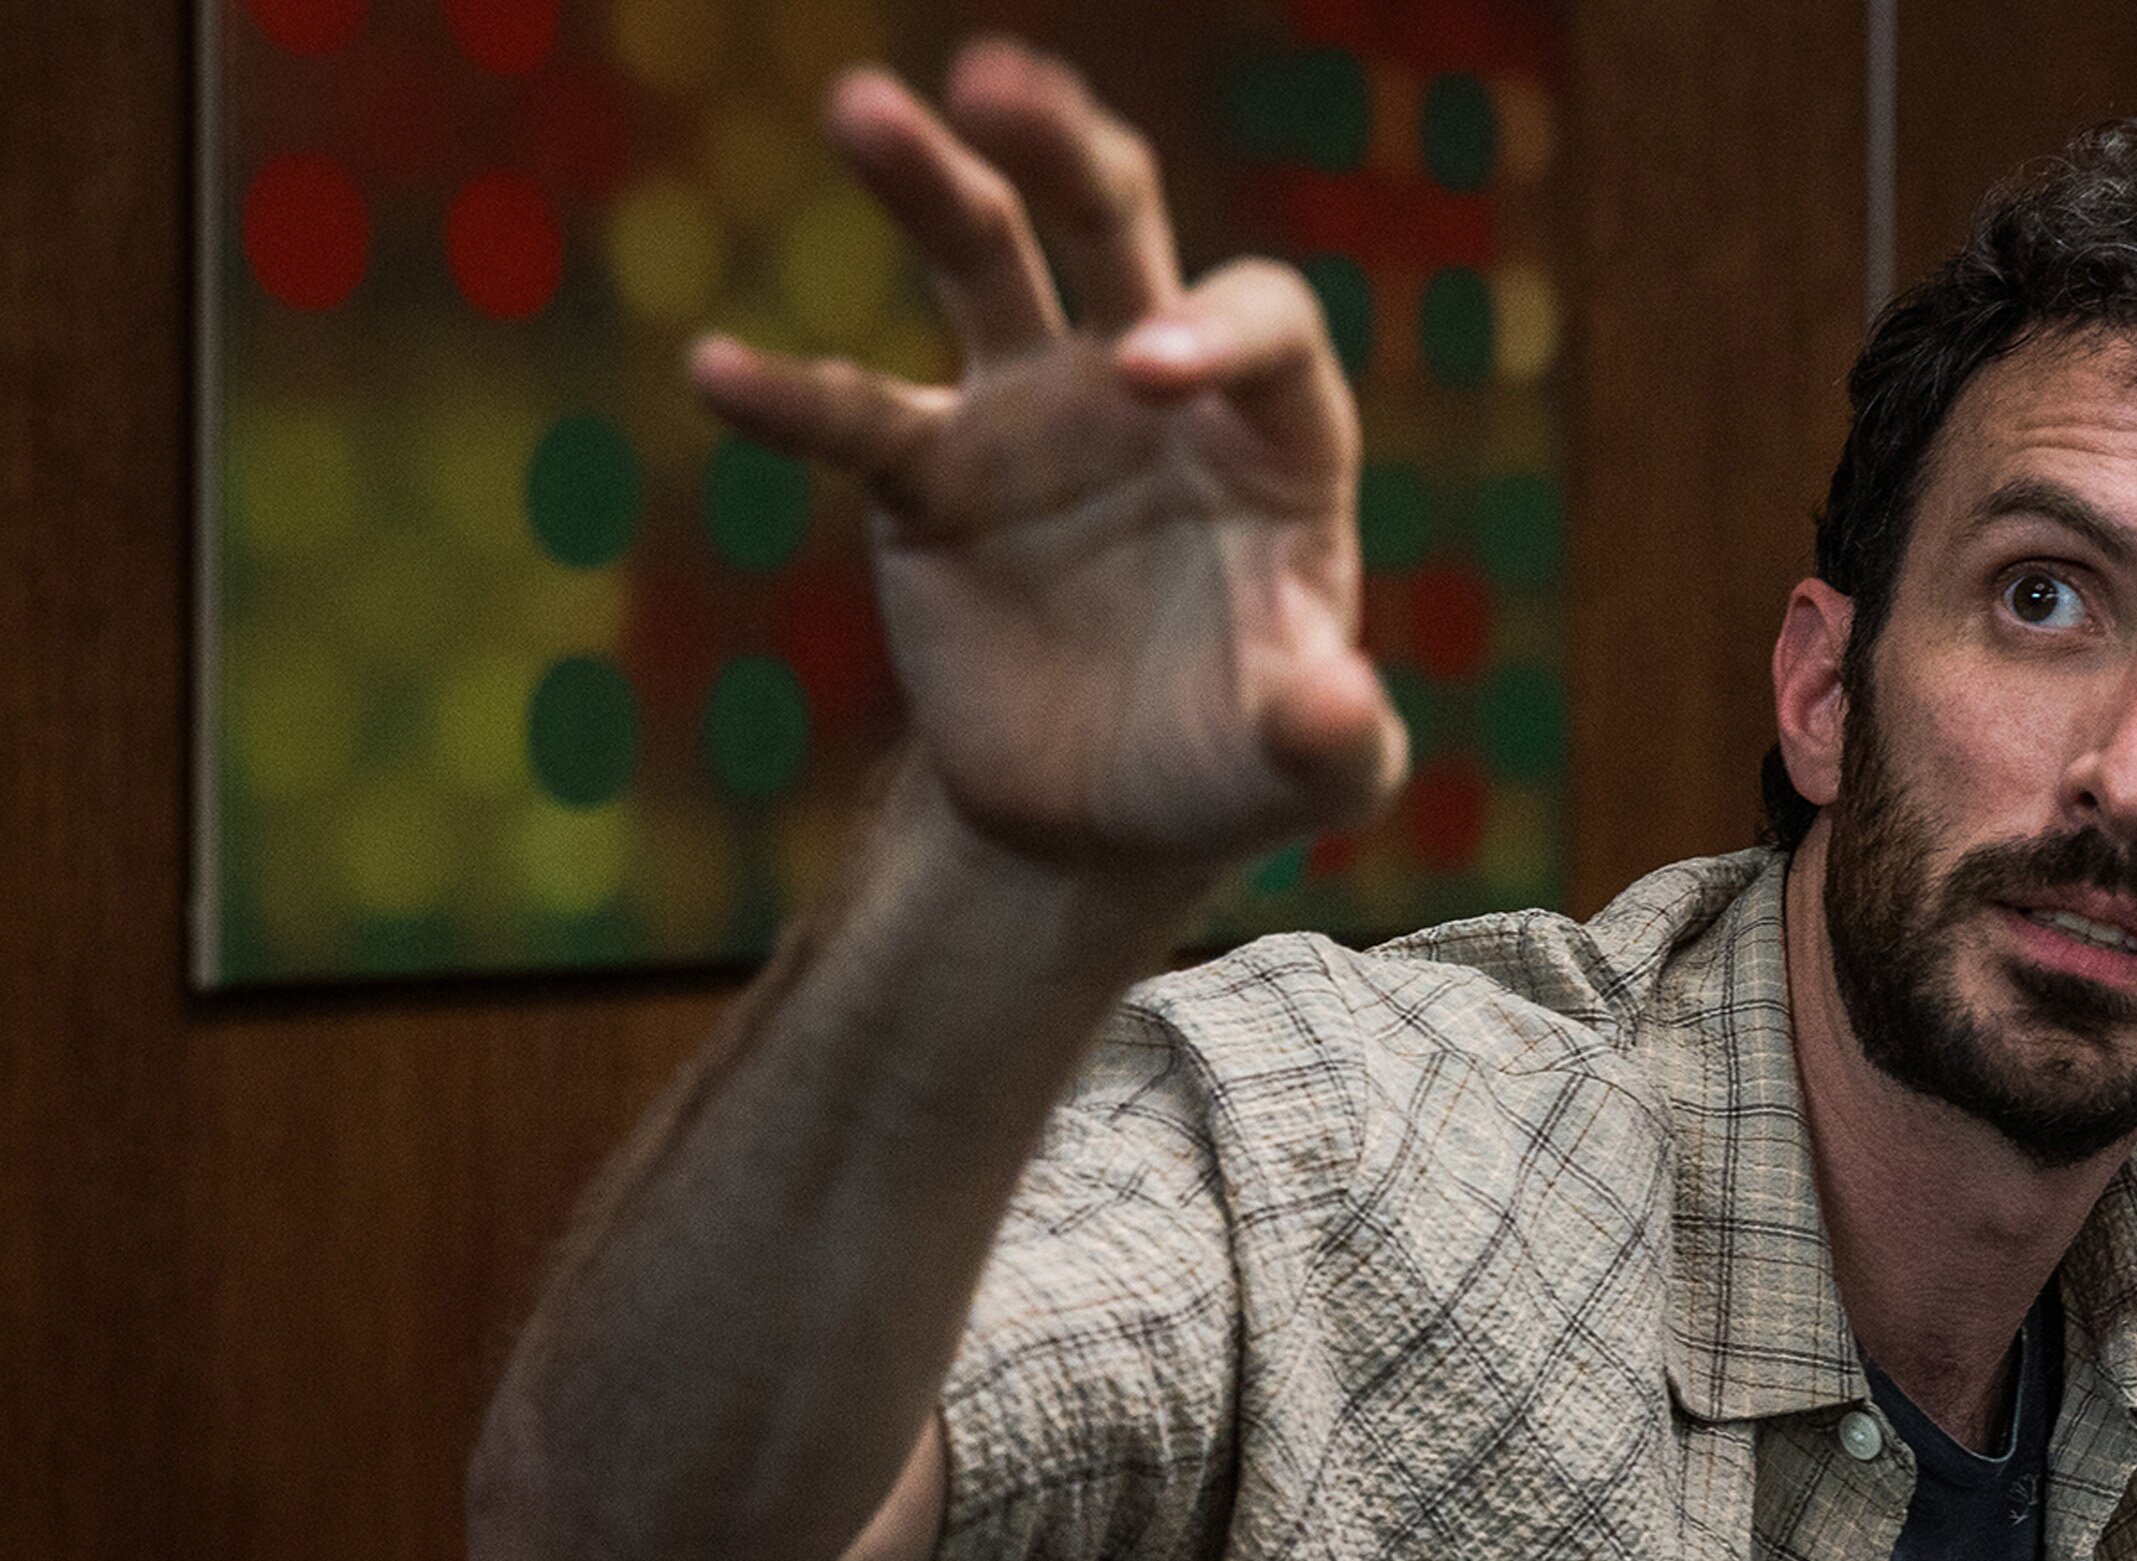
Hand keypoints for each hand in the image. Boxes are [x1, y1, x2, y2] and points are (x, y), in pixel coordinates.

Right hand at [689, 40, 1405, 882]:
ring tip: (863, 106)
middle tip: (1003, 82)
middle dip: (1068, 148)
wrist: (1103, 824)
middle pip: (1116, 227)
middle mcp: (1154, 388)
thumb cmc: (1235, 768)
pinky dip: (788, 396)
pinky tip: (718, 372)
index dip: (1217, 326)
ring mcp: (1034, 414)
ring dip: (929, 179)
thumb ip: (1338, 739)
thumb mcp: (1316, 776)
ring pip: (983, 261)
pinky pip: (854, 418)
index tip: (1145, 369)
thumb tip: (1337, 704)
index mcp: (1274, 437)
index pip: (1266, 329)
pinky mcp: (930, 476)